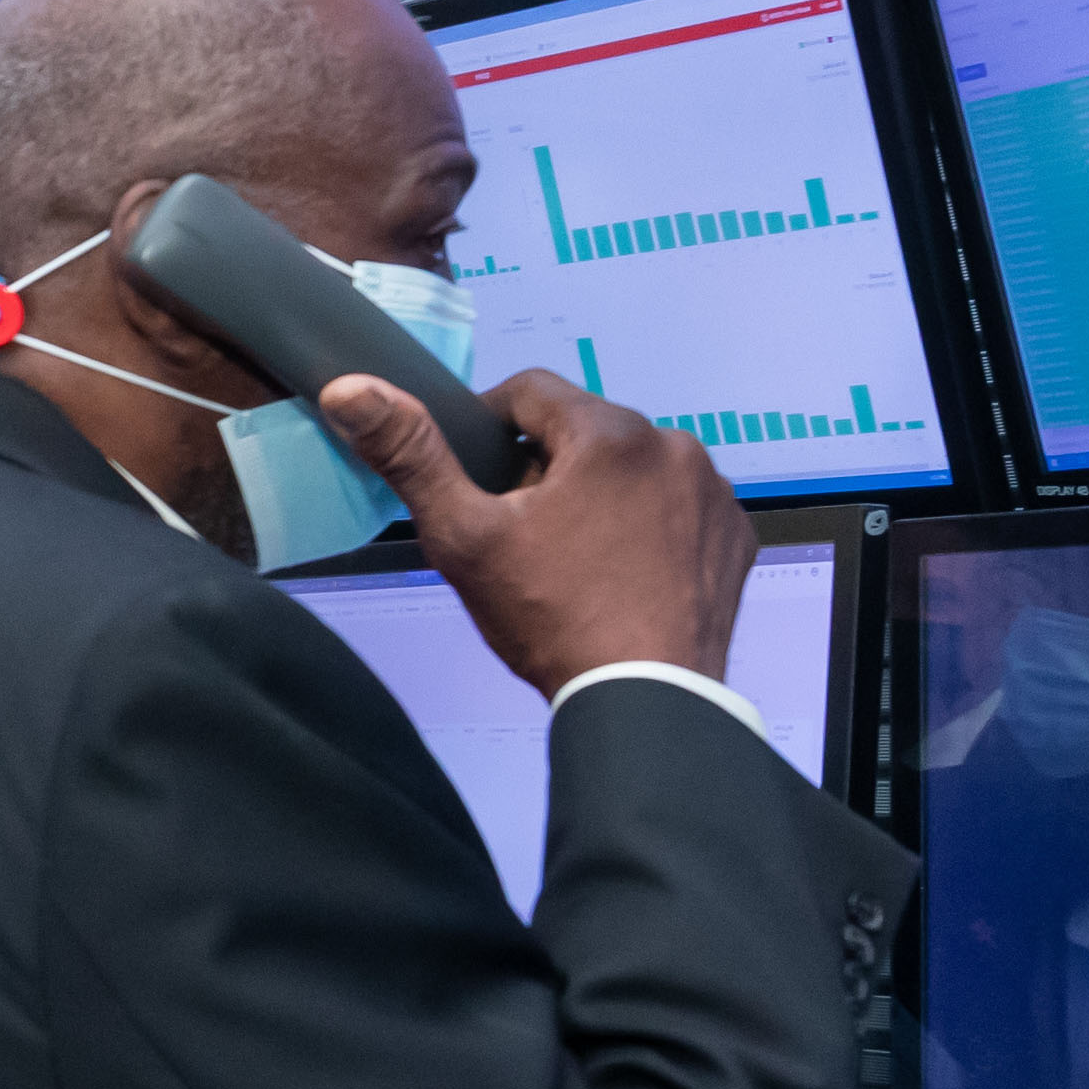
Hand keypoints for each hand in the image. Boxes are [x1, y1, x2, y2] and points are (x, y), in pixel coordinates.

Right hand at [320, 365, 747, 697]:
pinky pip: (680, 508)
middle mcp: (673, 444)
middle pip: (585, 432)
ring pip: (635, 468)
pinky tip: (624, 574)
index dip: (487, 425)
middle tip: (517, 533)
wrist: (644, 698)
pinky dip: (650, 526)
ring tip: (573, 558)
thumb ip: (410, 456)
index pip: (529, 390)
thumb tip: (352, 391)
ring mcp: (713, 490)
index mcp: (607, 432)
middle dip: (546, 467)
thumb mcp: (463, 537)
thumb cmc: (550, 617)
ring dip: (602, 493)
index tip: (474, 475)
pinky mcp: (735, 534)